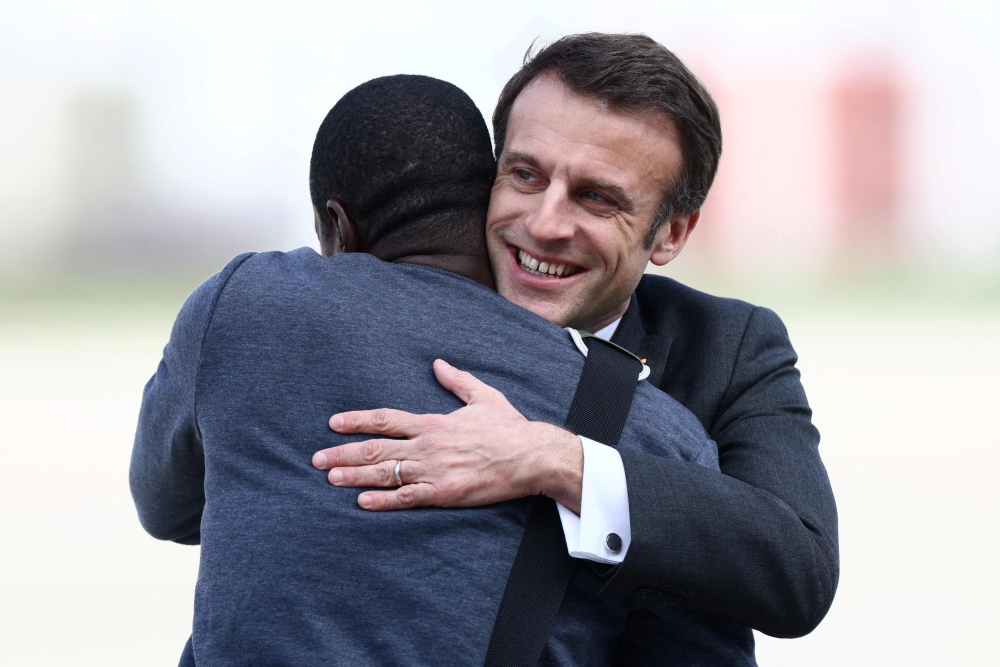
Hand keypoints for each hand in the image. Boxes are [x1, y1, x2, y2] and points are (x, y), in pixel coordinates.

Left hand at [311, 359, 582, 512]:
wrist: (531, 456)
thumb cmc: (510, 428)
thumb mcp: (484, 396)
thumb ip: (457, 381)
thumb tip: (438, 364)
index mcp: (433, 422)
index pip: (386, 419)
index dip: (357, 420)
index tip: (333, 423)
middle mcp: (428, 445)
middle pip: (377, 448)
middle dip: (344, 452)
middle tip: (317, 459)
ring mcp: (434, 470)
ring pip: (386, 472)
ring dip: (354, 475)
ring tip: (330, 478)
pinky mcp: (444, 493)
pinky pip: (407, 498)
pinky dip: (383, 500)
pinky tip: (362, 502)